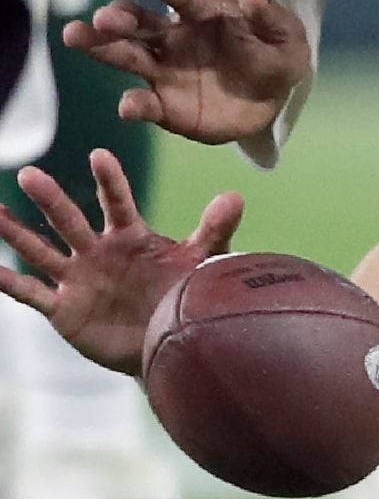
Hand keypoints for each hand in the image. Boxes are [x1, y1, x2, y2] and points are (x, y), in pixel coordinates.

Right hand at [0, 151, 243, 374]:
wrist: (167, 343)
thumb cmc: (182, 294)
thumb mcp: (201, 262)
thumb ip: (214, 230)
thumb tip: (235, 195)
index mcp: (130, 237)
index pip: (118, 203)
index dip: (110, 181)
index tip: (99, 155)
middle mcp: (97, 252)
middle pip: (69, 221)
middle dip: (51, 199)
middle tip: (29, 173)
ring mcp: (77, 278)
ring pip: (40, 250)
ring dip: (16, 232)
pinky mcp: (63, 308)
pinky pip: (30, 292)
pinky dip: (8, 280)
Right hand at [66, 0, 311, 144]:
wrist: (271, 99)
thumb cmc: (275, 55)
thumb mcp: (286, 38)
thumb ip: (269, 17)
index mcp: (203, 13)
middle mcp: (174, 38)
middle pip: (139, 24)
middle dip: (118, 19)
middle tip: (101, 18)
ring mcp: (164, 70)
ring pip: (126, 56)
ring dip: (102, 48)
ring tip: (77, 37)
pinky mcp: (163, 104)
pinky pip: (145, 103)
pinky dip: (135, 105)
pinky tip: (128, 107)